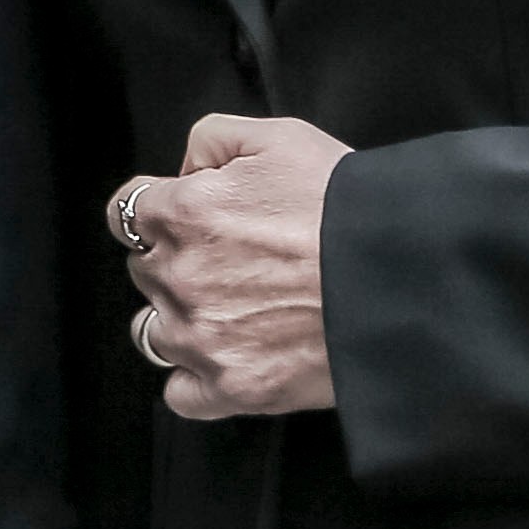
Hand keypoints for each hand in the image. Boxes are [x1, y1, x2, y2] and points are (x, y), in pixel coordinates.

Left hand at [118, 113, 349, 420]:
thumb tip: (186, 170)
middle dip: (177, 261)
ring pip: (153, 332)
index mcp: (183, 212)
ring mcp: (201, 338)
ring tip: (232, 310)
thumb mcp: (279, 136)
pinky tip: (228, 356)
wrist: (402, 276)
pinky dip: (196, 378)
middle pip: (143, 270)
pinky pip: (180, 393)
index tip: (186, 217)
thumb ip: (212, 139)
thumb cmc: (347, 205)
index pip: (126, 212)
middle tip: (233, 259)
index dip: (159, 210)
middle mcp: (179, 277)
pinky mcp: (231, 387)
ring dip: (181, 319)